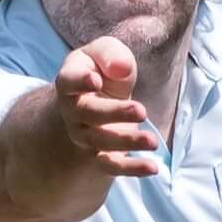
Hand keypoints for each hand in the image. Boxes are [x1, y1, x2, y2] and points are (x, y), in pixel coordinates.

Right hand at [53, 37, 162, 178]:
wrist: (98, 98)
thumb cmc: (102, 70)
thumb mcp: (106, 53)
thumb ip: (111, 55)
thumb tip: (120, 69)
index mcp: (70, 83)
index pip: (68, 82)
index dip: (80, 82)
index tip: (95, 81)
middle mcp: (74, 112)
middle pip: (89, 114)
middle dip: (115, 113)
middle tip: (140, 111)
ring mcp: (86, 136)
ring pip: (102, 142)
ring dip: (128, 142)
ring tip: (152, 142)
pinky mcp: (102, 154)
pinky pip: (113, 166)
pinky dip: (132, 169)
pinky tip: (152, 168)